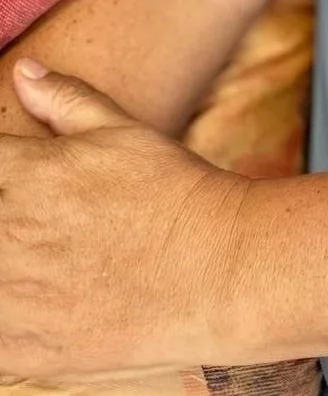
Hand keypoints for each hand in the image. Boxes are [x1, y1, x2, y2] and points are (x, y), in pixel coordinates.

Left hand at [0, 59, 250, 381]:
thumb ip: (64, 101)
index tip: (15, 175)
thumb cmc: (172, 192)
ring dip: (0, 258)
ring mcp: (8, 294)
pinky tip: (29, 297)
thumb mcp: (121, 132)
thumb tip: (23, 71)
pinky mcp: (17, 346)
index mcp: (23, 173)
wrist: (216, 269)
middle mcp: (5, 231)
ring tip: (28, 254)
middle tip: (30, 218)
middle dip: (3, 209)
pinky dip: (2, 312)